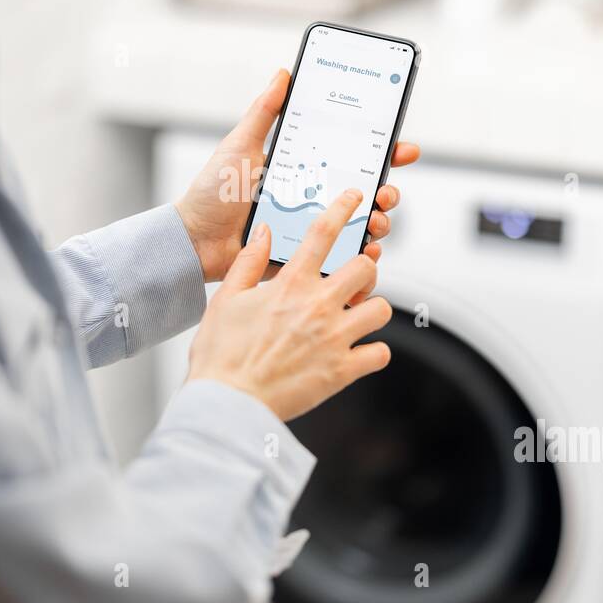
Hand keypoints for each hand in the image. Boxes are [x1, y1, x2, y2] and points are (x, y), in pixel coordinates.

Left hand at [175, 69, 419, 282]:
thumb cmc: (214, 192)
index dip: (383, 151)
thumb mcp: (240, 145)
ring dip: (380, 220)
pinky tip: (366, 248)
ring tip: (376, 219)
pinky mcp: (306, 255)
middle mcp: (313, 196)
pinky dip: (362, 253)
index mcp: (303, 168)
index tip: (403, 147)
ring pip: (361, 223)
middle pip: (366, 191)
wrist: (195, 241)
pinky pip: (343, 256)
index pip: (352, 157)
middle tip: (386, 190)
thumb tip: (284, 74)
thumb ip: (264, 112)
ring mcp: (312, 227)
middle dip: (388, 189)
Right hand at [187, 189, 393, 421]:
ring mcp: (334, 338)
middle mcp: (318, 306)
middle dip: (366, 268)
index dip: (343, 209)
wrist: (227, 402)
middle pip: (367, 268)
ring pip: (382, 309)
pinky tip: (360, 353)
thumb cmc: (221, 354)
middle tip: (355, 279)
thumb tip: (265, 231)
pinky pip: (380, 353)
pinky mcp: (342, 371)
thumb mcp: (226, 299)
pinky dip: (373, 352)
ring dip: (373, 311)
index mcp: (290, 285)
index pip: (323, 234)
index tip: (355, 199)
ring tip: (358, 317)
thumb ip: (249, 262)